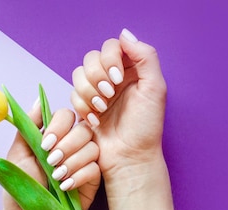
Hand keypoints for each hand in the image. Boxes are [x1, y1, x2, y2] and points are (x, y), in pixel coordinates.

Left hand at [3, 103, 100, 209]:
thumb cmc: (21, 186)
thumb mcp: (19, 153)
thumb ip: (28, 125)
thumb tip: (38, 98)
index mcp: (54, 134)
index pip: (66, 115)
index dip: (59, 126)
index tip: (45, 144)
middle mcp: (71, 144)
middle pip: (83, 129)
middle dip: (67, 145)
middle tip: (51, 161)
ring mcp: (84, 160)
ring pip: (92, 148)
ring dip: (72, 162)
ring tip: (56, 177)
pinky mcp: (94, 178)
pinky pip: (95, 168)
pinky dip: (80, 175)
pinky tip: (65, 186)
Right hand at [69, 30, 185, 209]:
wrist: (130, 158)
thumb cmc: (146, 127)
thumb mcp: (155, 89)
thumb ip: (145, 57)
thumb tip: (125, 34)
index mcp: (132, 69)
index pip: (112, 47)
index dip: (110, 59)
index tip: (118, 79)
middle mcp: (114, 77)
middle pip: (91, 58)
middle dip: (96, 77)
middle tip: (109, 95)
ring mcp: (98, 92)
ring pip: (78, 75)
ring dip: (88, 92)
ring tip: (103, 109)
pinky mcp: (86, 107)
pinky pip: (73, 95)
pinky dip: (83, 106)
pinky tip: (96, 120)